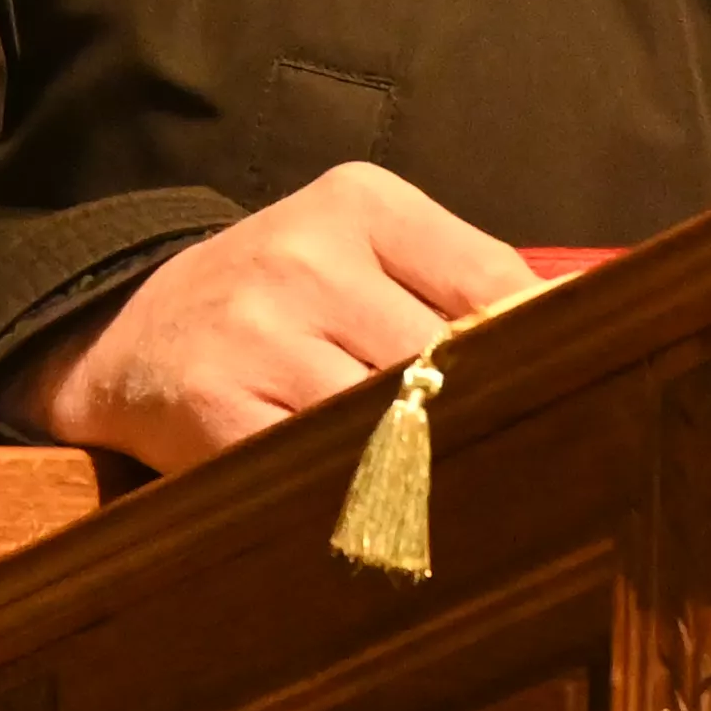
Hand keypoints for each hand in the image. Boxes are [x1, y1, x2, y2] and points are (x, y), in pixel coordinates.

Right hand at [8, 163, 542, 475]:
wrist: (126, 339)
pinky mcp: (216, 414)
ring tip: (442, 488)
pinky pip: (321, 474)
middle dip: (480, 416)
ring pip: (393, 426)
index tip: (577, 395)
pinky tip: (373, 508)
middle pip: (449, 363)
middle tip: (518, 461)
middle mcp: (305, 257)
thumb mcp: (362, 252)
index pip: (493, 284)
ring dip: (424, 467)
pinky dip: (358, 500)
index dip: (545, 352)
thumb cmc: (278, 301)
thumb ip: (460, 287)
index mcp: (360, 202)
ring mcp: (257, 335)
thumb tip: (584, 338)